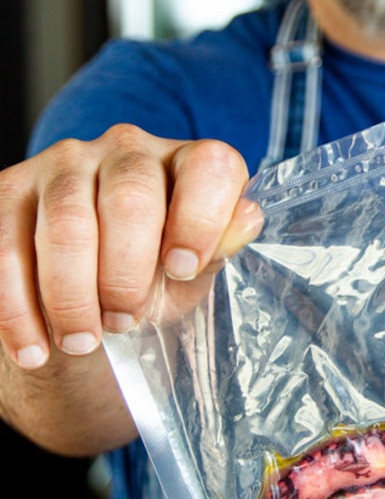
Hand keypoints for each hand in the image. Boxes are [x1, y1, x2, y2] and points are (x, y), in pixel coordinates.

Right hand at [0, 125, 262, 369]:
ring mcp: (63, 164)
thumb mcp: (189, 278)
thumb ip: (215, 250)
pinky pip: (6, 246)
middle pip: (131, 197)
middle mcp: (126, 149)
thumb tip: (247, 218)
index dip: (200, 218)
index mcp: (186, 163)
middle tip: (124, 323)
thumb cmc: (149, 285)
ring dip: (71, 296)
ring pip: (66, 224)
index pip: (210, 166)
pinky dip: (18, 309)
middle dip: (127, 273)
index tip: (182, 271)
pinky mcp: (8, 189)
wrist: (81, 310)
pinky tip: (34, 348)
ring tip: (81, 342)